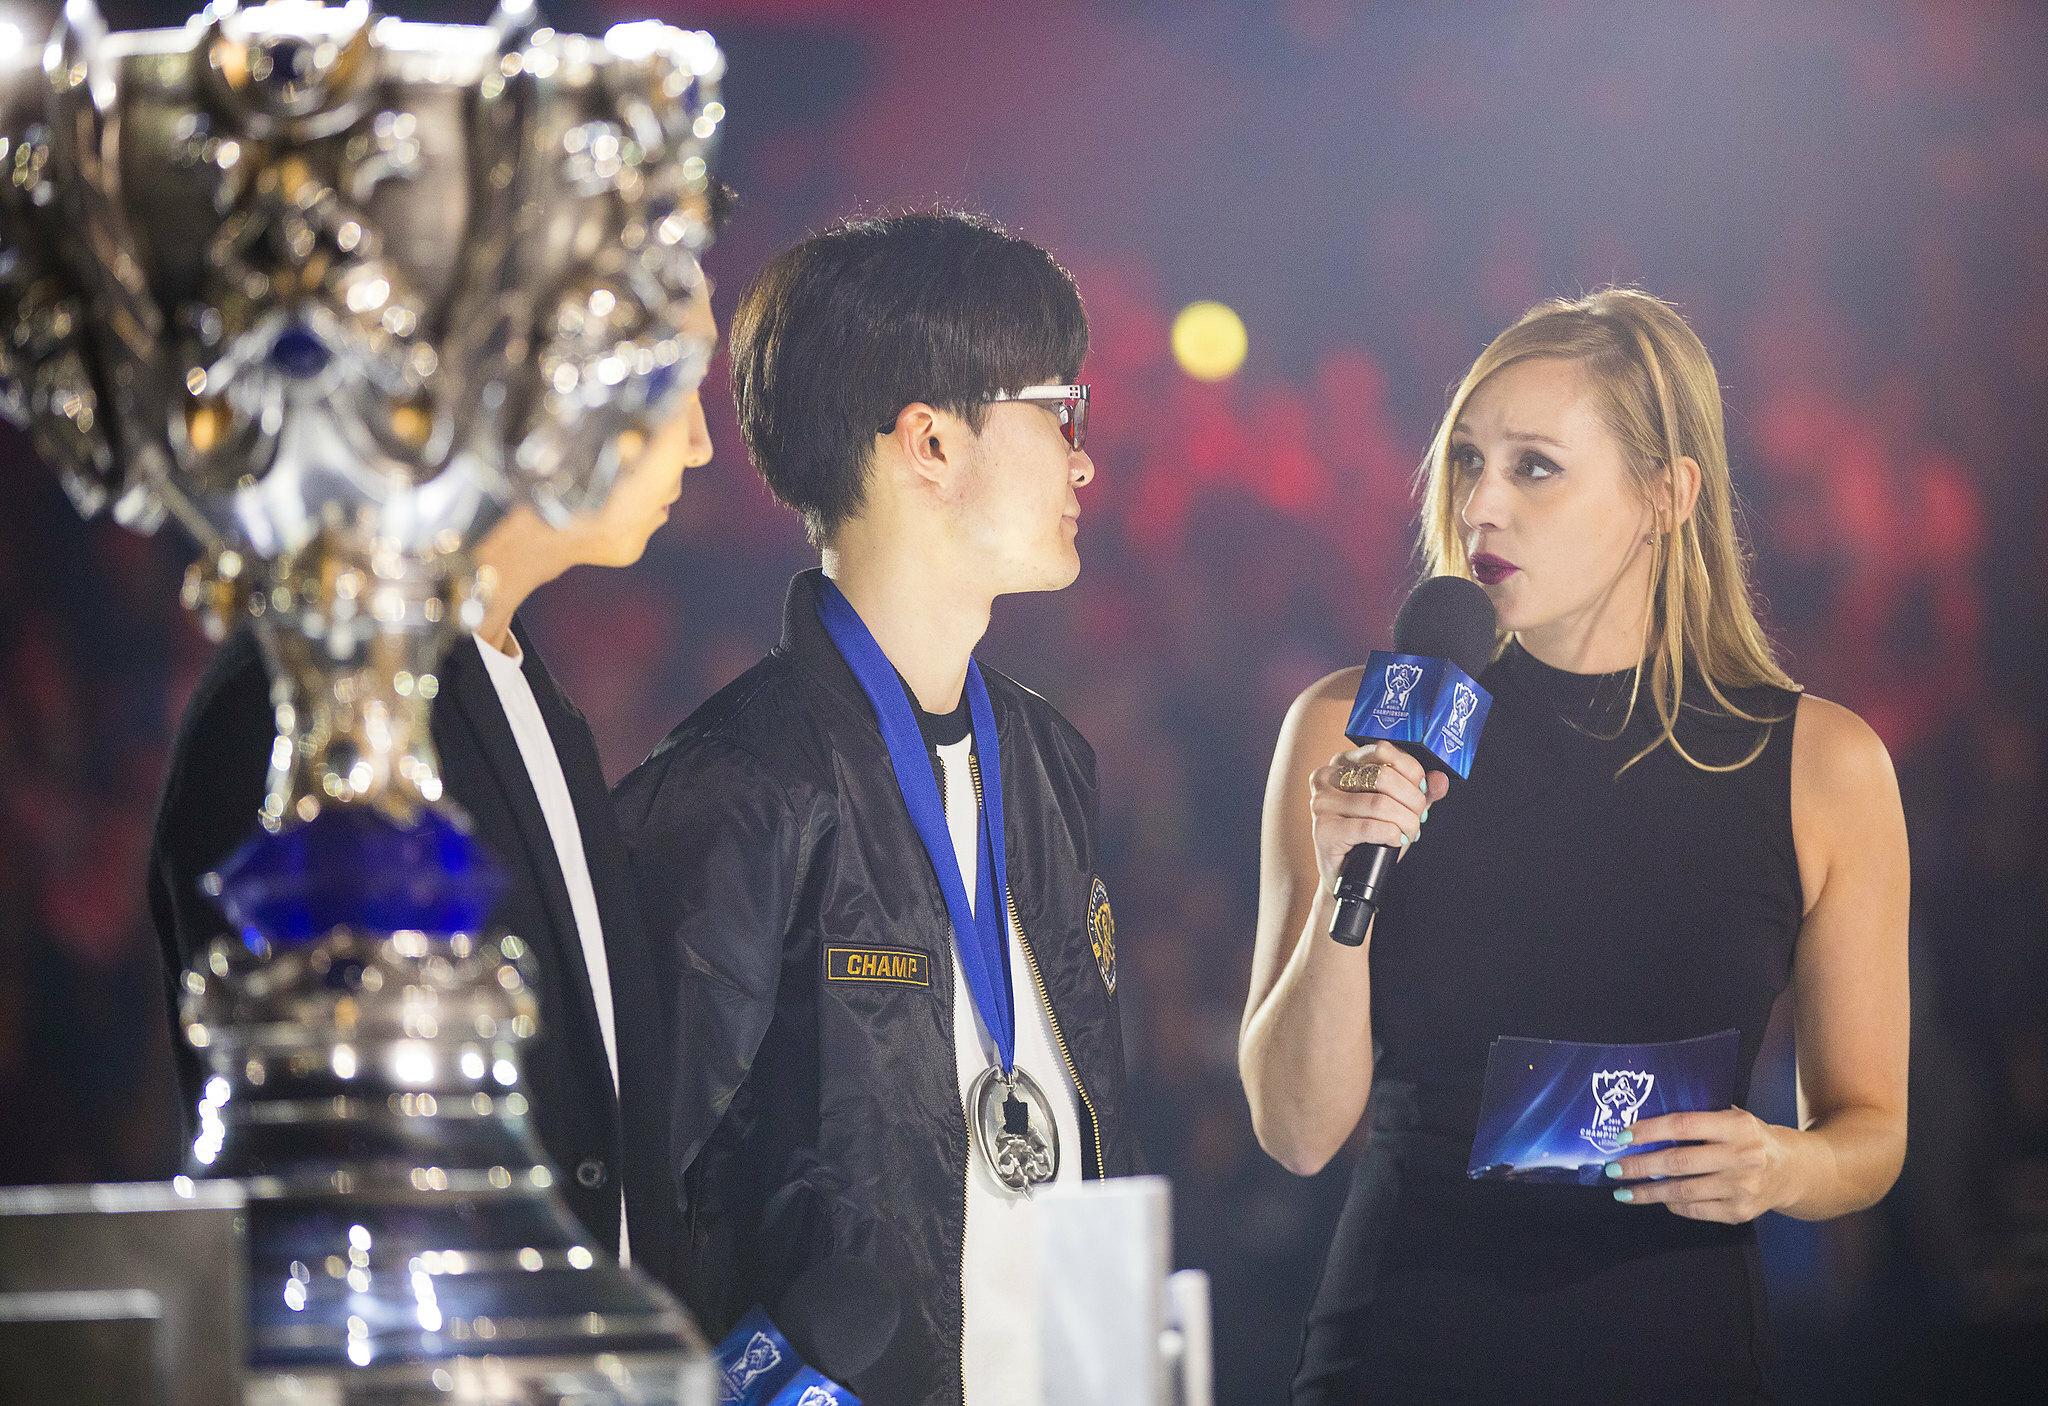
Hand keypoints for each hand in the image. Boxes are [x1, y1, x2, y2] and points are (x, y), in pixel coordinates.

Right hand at [1305, 742, 1443, 888]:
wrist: (1346, 874)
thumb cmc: (1370, 836)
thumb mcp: (1398, 807)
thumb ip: (1419, 791)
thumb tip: (1440, 780)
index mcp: (1344, 762)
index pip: (1384, 751)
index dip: (1412, 774)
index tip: (1421, 792)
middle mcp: (1328, 778)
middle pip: (1384, 777)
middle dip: (1412, 801)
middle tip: (1417, 819)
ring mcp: (1322, 804)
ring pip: (1379, 804)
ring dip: (1404, 823)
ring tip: (1407, 833)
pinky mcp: (1324, 830)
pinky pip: (1369, 827)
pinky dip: (1390, 835)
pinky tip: (1394, 840)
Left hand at [1604, 1108, 1793, 1223]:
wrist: (1791, 1171)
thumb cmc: (1749, 1138)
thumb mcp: (1732, 1118)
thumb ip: (1699, 1117)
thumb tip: (1646, 1121)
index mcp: (1737, 1126)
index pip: (1684, 1125)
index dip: (1650, 1131)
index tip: (1622, 1136)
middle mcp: (1742, 1157)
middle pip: (1679, 1162)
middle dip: (1640, 1165)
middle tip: (1613, 1168)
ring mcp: (1742, 1188)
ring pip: (1683, 1191)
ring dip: (1648, 1192)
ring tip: (1623, 1191)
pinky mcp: (1740, 1212)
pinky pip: (1696, 1210)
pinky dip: (1672, 1205)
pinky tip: (1657, 1199)